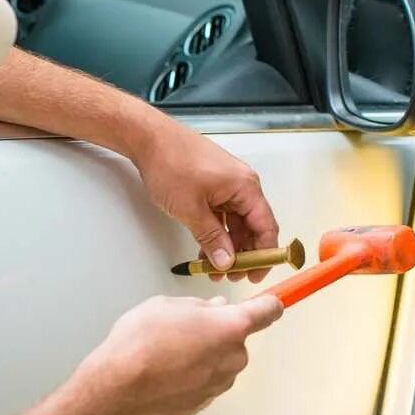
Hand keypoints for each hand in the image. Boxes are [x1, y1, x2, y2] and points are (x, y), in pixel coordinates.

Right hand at [73, 295, 282, 414]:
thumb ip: (199, 307)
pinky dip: (191, 377)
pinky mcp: (204, 404)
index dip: (269, 305)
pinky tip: (165, 374)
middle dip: (217, 333)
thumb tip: (214, 310)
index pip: (267, 312)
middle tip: (185, 328)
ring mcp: (220, 384)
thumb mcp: (167, 305)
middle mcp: (233, 357)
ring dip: (204, 356)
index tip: (271, 303)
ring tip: (168, 353)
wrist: (120, 387)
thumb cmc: (142, 340)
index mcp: (230, 327)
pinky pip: (204, 383)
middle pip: (236, 340)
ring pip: (220, 362)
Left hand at [132, 124, 280, 282]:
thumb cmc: (171, 163)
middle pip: (252, 227)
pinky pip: (221, 216)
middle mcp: (241, 185)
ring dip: (227, 247)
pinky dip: (216, 234)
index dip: (264, 254)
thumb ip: (211, 238)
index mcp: (245, 187)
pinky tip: (205, 251)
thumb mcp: (191, 209)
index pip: (266, 226)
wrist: (148, 138)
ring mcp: (226, 186)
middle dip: (243, 254)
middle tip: (231, 276)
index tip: (256, 274)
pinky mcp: (212, 186)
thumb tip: (226, 261)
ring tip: (214, 269)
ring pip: (235, 224)